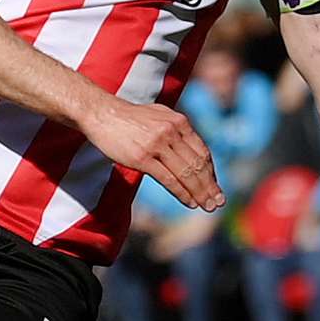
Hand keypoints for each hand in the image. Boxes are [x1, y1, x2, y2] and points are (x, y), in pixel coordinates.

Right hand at [92, 96, 220, 211]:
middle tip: (218, 202)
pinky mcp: (142, 158)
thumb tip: (189, 146)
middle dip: (210, 186)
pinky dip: (182, 193)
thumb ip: (175, 128)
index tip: (214, 187)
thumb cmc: (128, 117)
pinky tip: (189, 202)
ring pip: (186, 174)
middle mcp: (172, 132)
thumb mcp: (159, 115)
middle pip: (198, 165)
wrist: (101, 114)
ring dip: (200, 193)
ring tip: (207, 206)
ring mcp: (157, 145)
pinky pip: (169, 179)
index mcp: (179, 122)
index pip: (203, 152)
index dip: (211, 172)